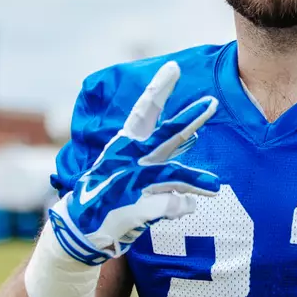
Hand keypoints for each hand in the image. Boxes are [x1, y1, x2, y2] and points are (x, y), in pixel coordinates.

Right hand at [49, 61, 218, 264]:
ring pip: (171, 175)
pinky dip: (180, 206)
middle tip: (211, 102)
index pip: (144, 112)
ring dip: (194, 180)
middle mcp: (128, 160)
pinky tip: (187, 207)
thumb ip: (166, 154)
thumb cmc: (110, 194)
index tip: (174, 67)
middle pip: (165, 136)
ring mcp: (131, 183)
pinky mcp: (134, 210)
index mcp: (125, 146)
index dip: (159, 89)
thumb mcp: (134, 168)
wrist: (81, 229)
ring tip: (215, 187)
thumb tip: (195, 138)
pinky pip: (168, 205)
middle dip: (188, 120)